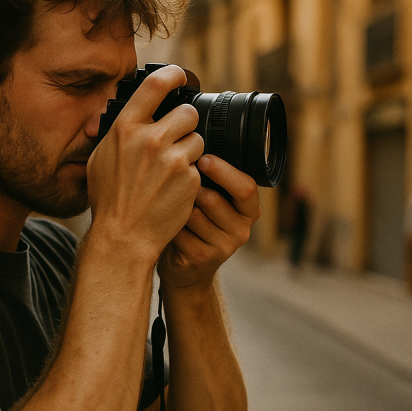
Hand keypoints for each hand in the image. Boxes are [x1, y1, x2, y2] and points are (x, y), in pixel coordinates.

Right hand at [87, 66, 204, 265]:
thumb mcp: (100, 157)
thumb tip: (132, 111)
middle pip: (187, 113)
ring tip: (170, 171)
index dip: (172, 75)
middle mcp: (150, 139)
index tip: (179, 77)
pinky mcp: (189, 179)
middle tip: (176, 139)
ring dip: (189, 151)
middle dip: (185, 124)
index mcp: (125, 128)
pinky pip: (198, 166)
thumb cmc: (109, 198)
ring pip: (197, 140)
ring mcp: (172, 159)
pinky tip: (173, 189)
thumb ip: (119, 132)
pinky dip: (190, 176)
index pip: (155, 85)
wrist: (123, 237)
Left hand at [158, 153, 260, 290]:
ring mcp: (224, 247)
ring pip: (194, 214)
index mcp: (249, 210)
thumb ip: (214, 181)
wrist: (187, 268)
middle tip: (174, 178)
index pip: (246, 187)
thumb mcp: (213, 201)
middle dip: (191, 187)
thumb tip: (197, 143)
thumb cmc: (196, 224)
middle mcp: (242, 230)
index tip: (202, 158)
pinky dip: (167, 222)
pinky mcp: (202, 258)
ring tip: (166, 201)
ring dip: (176, 204)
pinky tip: (162, 221)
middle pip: (215, 199)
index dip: (224, 171)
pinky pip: (180, 230)